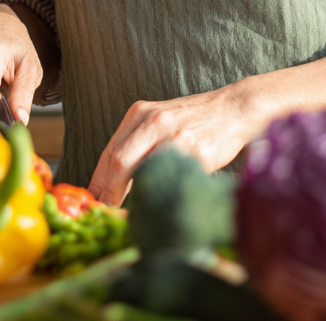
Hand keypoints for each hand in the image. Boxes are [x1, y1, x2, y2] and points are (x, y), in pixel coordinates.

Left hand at [87, 82, 261, 205]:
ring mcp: (174, 137)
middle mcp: (153, 121)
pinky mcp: (196, 153)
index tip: (93, 202)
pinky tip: (160, 206)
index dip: (97, 182)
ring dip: (133, 200)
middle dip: (109, 195)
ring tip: (128, 216)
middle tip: (105, 214)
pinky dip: (162, 197)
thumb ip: (136, 143)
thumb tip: (112, 182)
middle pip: (118, 163)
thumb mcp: (158, 119)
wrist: (232, 109)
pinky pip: (172, 179)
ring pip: (142, 174)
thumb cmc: (192, 119)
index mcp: (139, 113)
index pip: (108, 153)